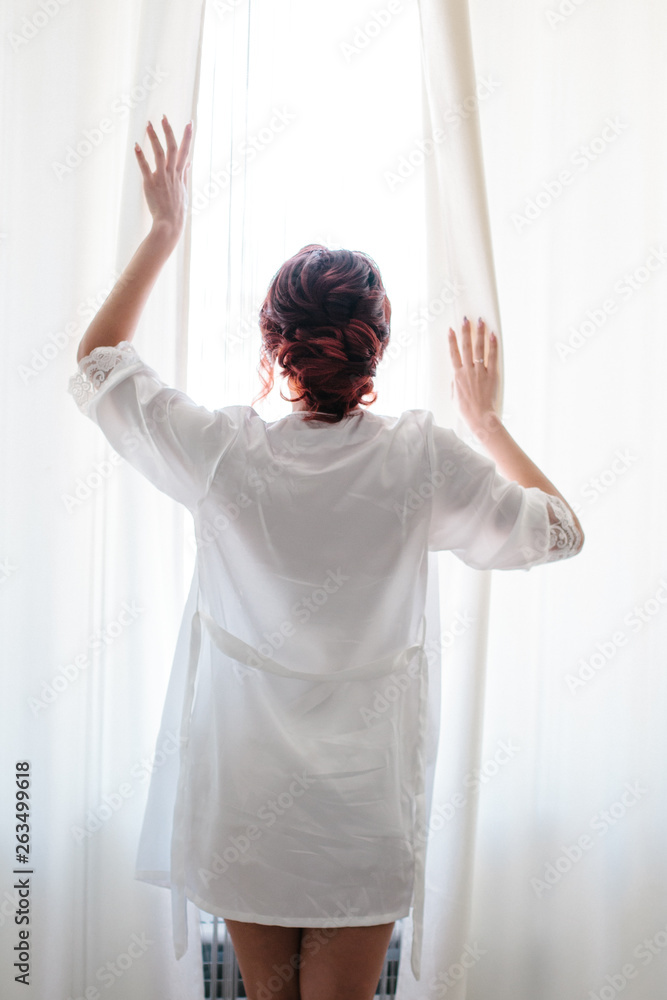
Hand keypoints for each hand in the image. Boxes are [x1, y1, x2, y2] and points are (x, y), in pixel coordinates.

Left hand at [134, 116, 192, 242]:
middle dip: (169, 131)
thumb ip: (184, 174)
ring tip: (148, 125)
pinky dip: (141, 156)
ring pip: (159, 153)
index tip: (189, 123)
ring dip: (154, 138)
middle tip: (164, 117)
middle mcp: (172, 174)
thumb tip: (187, 163)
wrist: (170, 224)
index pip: (185, 151)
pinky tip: (136, 145)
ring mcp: (162, 178)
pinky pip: (145, 167)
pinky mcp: (150, 184)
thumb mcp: (184, 190)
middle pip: (172, 148)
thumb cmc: (177, 209)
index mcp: (180, 175)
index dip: (188, 137)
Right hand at [448, 317, 500, 435]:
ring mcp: (480, 372)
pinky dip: (493, 346)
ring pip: (479, 349)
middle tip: (466, 320)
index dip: (452, 341)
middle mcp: (468, 371)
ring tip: (480, 322)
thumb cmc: (466, 410)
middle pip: (466, 347)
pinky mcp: (491, 375)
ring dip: (479, 334)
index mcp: (457, 376)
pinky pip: (493, 357)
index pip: (453, 353)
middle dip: (466, 331)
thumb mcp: (453, 397)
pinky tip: (493, 336)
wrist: (479, 417)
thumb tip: (456, 375)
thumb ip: (454, 383)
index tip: (451, 330)